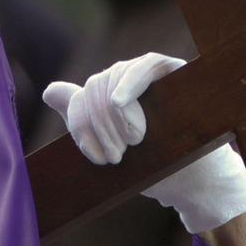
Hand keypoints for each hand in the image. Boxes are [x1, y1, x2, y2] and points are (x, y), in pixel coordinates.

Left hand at [42, 54, 245, 233]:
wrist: (194, 182)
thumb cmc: (154, 167)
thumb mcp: (111, 147)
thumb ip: (82, 119)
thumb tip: (50, 90)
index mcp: (112, 94)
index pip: (83, 96)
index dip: (81, 125)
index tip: (96, 159)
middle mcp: (130, 79)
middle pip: (96, 86)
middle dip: (99, 125)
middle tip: (116, 158)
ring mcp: (152, 73)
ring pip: (114, 77)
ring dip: (116, 115)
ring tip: (131, 144)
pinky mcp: (175, 71)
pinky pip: (146, 63)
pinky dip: (129, 82)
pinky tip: (120, 102)